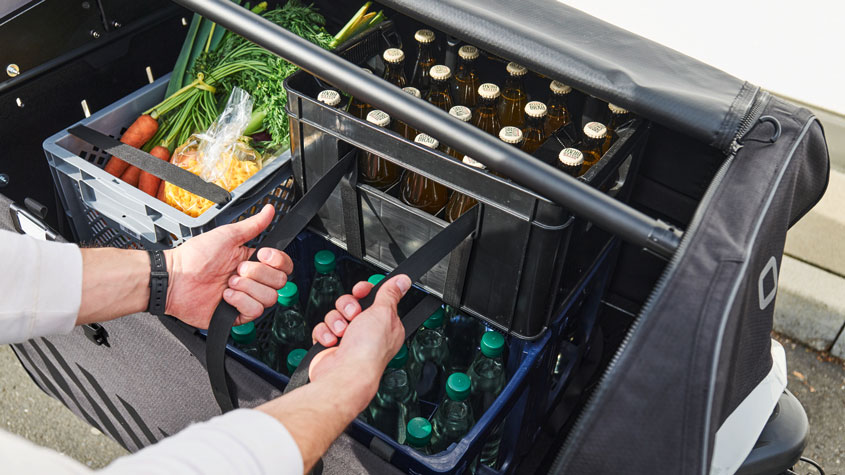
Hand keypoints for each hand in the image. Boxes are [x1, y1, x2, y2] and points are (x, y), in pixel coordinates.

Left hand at [163, 204, 292, 327]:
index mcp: (253, 261)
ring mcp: (246, 298)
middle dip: (258, 274)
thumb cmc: (195, 256)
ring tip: (229, 283)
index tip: (261, 254)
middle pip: (280, 282)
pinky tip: (225, 296)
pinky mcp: (238, 314)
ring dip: (248, 289)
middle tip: (237, 269)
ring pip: (269, 298)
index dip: (277, 261)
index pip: (283, 265)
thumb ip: (253, 225)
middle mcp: (252, 280)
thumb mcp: (227, 236)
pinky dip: (240, 302)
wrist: (175, 279)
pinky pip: (255, 311)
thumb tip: (269, 210)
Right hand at [309, 275, 411, 402]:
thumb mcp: (384, 313)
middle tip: (353, 316)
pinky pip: (321, 328)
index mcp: (385, 324)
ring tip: (342, 333)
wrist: (345, 375)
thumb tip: (403, 281)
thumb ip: (391, 294)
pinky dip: (325, 334)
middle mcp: (367, 333)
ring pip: (334, 315)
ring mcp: (348, 340)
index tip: (361, 291)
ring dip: (336, 321)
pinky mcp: (330, 347)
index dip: (364, 292)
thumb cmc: (368, 351)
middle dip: (348, 307)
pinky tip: (332, 343)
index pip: (373, 299)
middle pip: (351, 304)